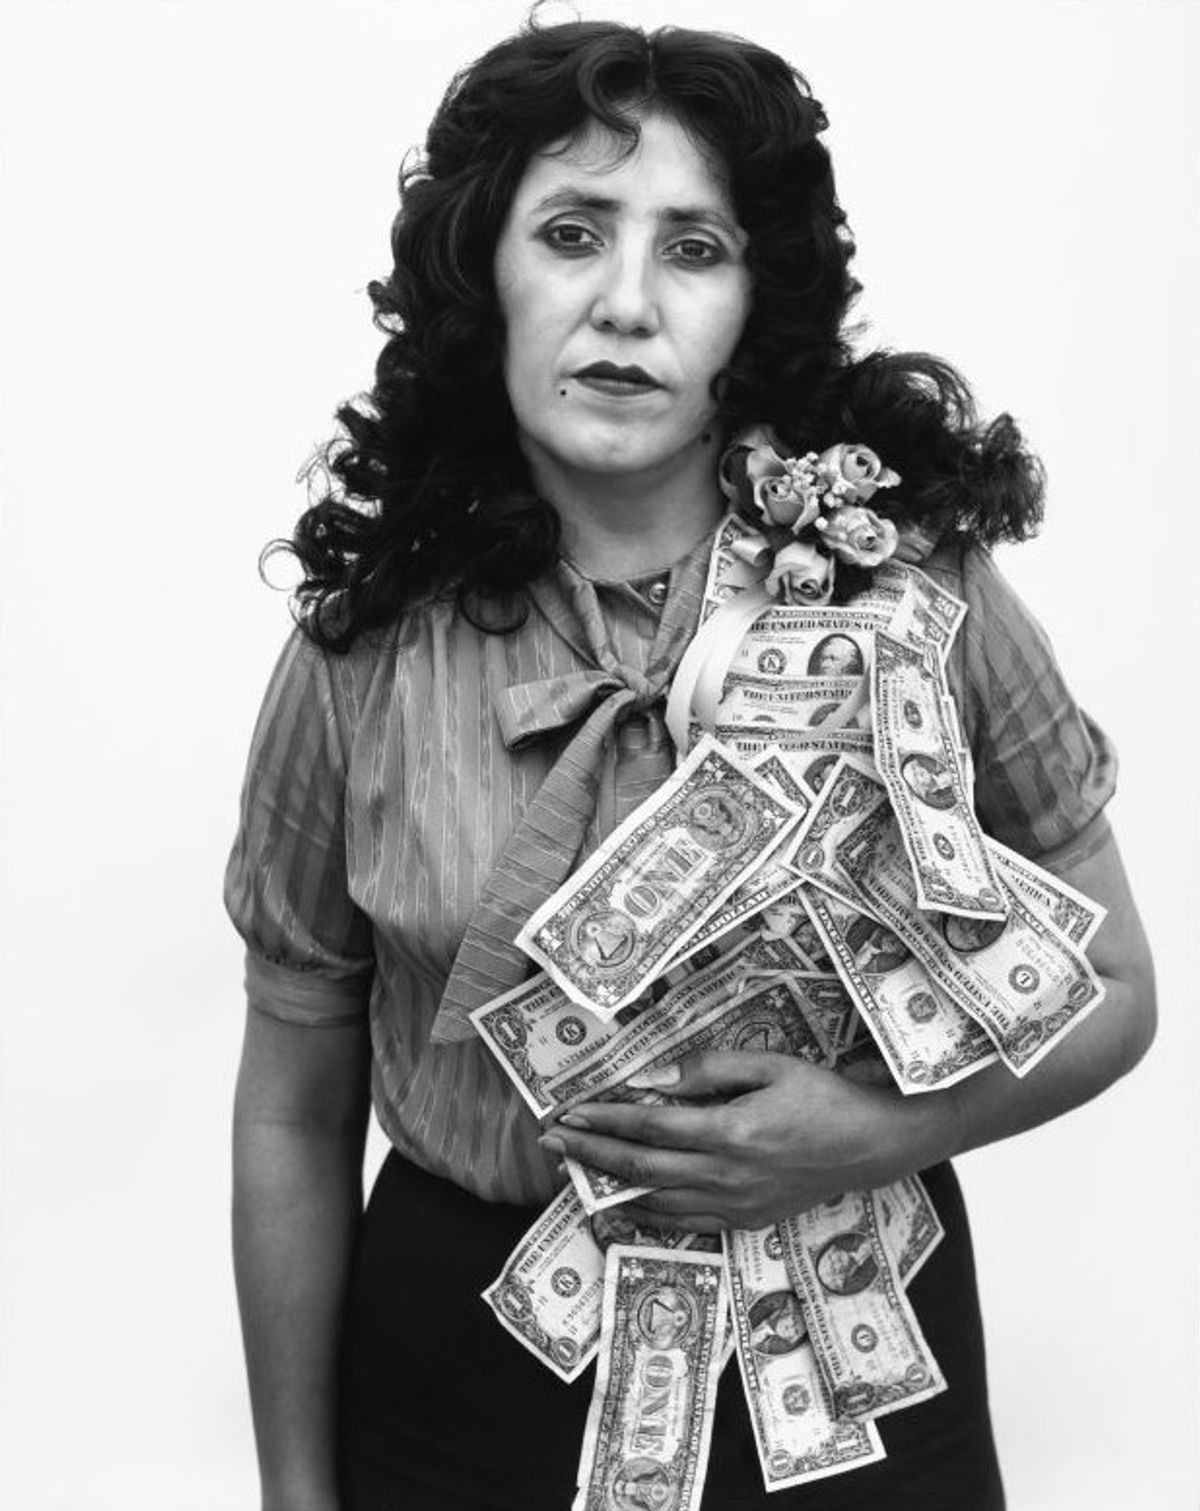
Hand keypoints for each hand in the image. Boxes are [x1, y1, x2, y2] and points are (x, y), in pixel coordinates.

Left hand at [540, 1050, 960, 1233]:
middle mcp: (726, 1176)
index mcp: (732, 1132)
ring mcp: (734, 1205)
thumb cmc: (824, 1097)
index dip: (603, 1120)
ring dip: (607, 1185)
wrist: (873, 1146)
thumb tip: (652, 1079)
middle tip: (550, 1141)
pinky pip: (682, 1224)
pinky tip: (620, 1204)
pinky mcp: (744, 1222)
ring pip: (653, 1201)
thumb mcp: (771, 1066)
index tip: (568, 1111)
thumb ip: (708, 1071)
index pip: (648, 1127)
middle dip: (589, 1153)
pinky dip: (643, 1215)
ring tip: (573, 1169)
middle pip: (640, 1168)